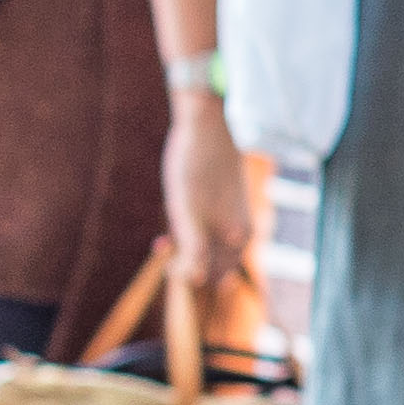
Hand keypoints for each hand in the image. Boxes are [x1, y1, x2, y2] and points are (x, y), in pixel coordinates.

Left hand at [163, 94, 253, 300]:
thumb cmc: (196, 169)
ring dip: (185, 243)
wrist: (206, 124)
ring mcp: (234, 215)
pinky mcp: (224, 201)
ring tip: (166, 234)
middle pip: (211, 260)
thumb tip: (196, 280)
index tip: (165, 262)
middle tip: (162, 245)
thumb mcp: (188, 213)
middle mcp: (241, 230)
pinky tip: (176, 212)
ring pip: (207, 242)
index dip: (187, 274)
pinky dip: (190, 225)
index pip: (213, 274)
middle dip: (186, 258)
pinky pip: (207, 225)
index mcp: (239, 238)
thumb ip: (194, 249)